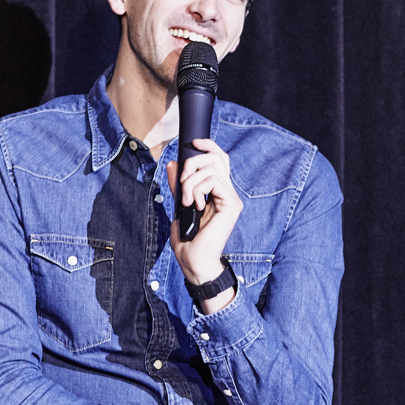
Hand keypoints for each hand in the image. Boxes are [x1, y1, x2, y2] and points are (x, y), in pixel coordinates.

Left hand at [167, 138, 242, 308]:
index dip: (208, 145)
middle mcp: (227, 193)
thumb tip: (173, 164)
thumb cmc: (187, 241)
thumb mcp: (178, 206)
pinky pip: (212, 181)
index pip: (219, 158)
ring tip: (186, 201)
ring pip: (211, 168)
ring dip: (190, 182)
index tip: (192, 143)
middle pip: (216, 157)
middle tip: (181, 183)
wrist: (194, 262)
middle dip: (192, 163)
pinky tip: (195, 206)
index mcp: (217, 192)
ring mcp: (231, 199)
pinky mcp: (231, 205)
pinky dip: (197, 190)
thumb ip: (178, 185)